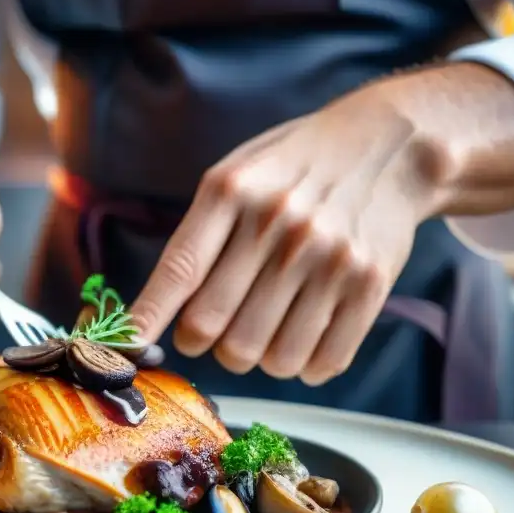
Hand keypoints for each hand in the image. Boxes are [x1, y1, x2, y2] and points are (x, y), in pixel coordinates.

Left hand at [130, 87, 443, 384]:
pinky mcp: (369, 284)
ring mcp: (327, 256)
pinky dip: (304, 366)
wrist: (389, 145)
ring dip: (257, 357)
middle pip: (214, 329)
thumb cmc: (294, 169)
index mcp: (232, 191)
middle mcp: (278, 224)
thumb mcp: (236, 174)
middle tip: (214, 329)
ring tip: (265, 326)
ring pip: (267, 358)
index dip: (145, 318)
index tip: (124, 348)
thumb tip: (154, 316)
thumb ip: (198, 237)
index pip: (177, 271)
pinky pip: (320, 363)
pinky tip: (304, 336)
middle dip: (203, 342)